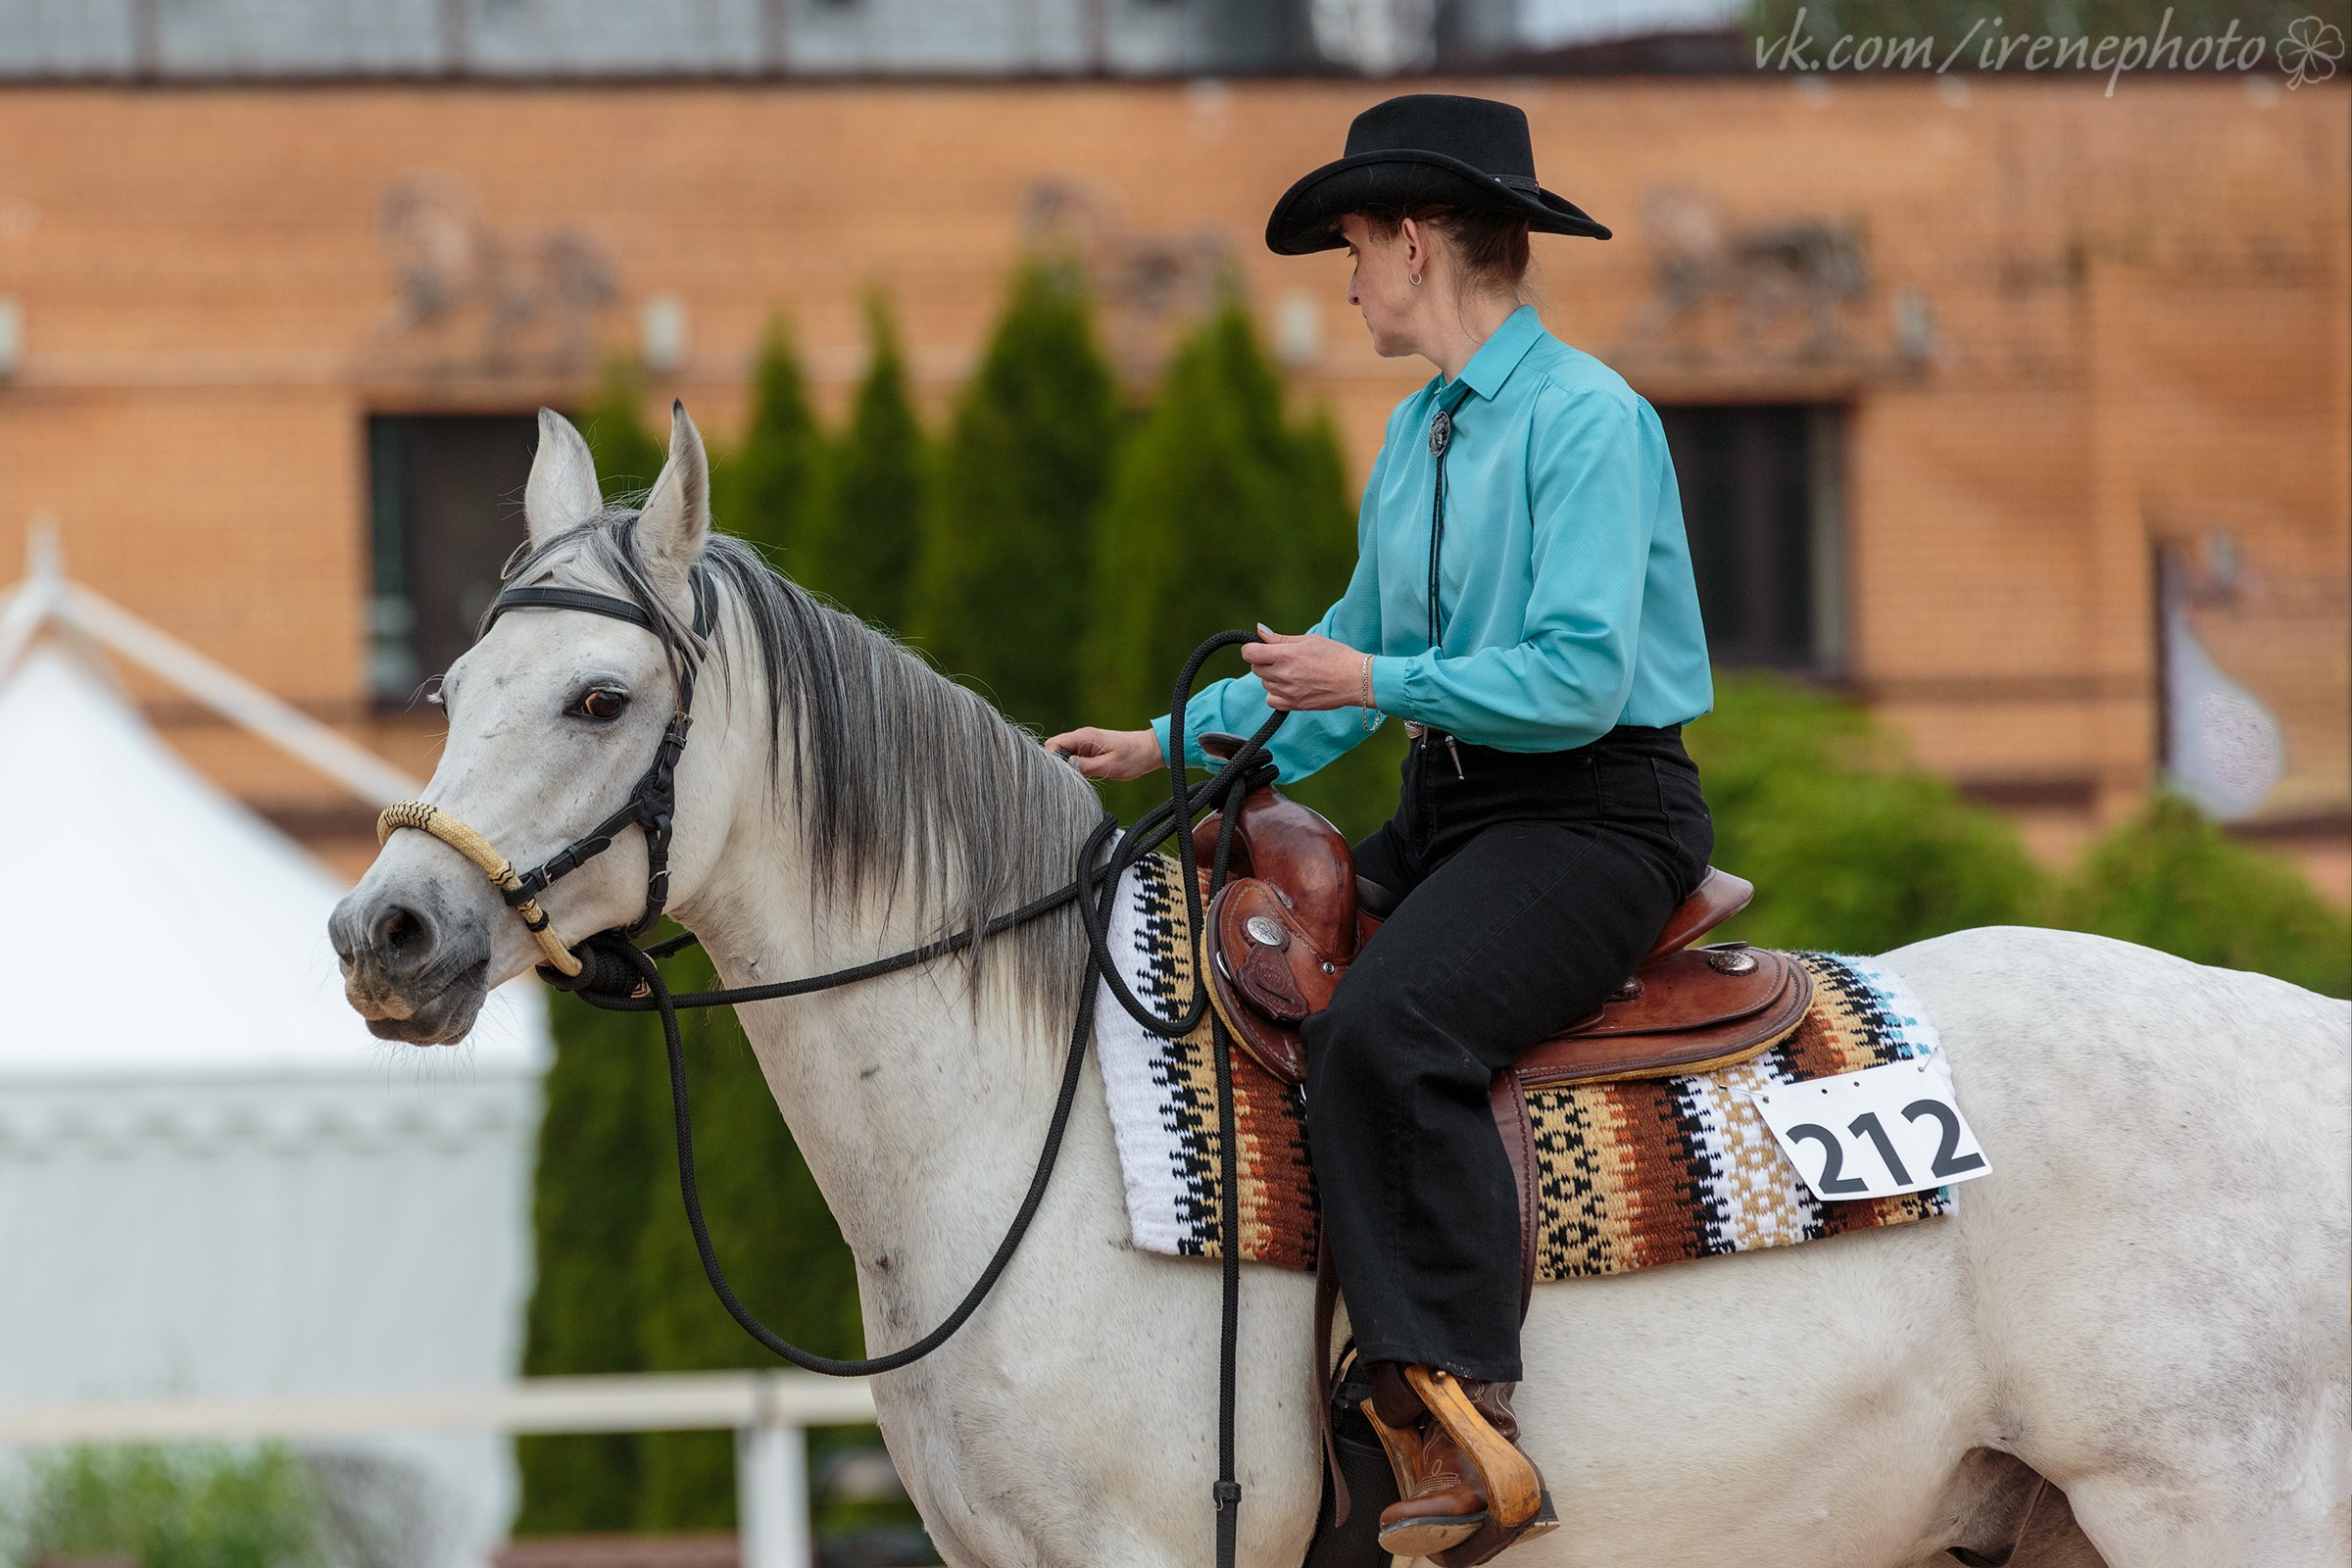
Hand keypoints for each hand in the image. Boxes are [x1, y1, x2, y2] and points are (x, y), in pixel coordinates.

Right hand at [1044, 726, 1165, 781]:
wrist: (1149, 750)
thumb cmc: (1133, 757)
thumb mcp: (1110, 766)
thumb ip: (1087, 766)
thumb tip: (1066, 767)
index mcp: (1084, 737)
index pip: (1054, 744)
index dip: (1051, 760)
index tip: (1060, 775)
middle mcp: (1081, 737)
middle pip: (1055, 749)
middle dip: (1057, 765)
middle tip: (1071, 779)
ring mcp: (1085, 743)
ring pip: (1063, 755)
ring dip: (1067, 768)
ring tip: (1080, 779)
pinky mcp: (1089, 751)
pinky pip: (1073, 758)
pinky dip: (1074, 768)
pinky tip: (1084, 777)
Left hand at [1240, 626, 1366, 712]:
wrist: (1355, 680)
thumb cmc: (1335, 655)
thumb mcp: (1309, 640)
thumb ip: (1280, 638)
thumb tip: (1259, 632)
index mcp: (1286, 655)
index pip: (1249, 653)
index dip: (1253, 649)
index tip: (1261, 648)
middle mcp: (1283, 674)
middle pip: (1255, 668)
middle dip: (1264, 662)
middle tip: (1282, 659)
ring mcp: (1288, 692)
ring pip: (1264, 684)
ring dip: (1272, 678)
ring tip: (1293, 673)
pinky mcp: (1294, 706)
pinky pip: (1271, 700)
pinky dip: (1276, 694)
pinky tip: (1290, 687)